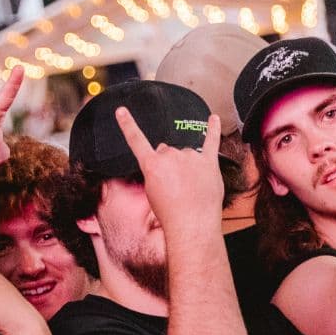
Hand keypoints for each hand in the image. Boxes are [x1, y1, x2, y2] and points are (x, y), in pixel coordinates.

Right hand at [114, 107, 223, 230]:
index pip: (136, 140)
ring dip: (186, 165)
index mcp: (152, 164)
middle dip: (168, 164)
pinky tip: (214, 118)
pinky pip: (211, 141)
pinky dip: (213, 129)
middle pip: (165, 151)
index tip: (121, 110)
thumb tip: (166, 160)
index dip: (127, 124)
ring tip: (189, 186)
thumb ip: (156, 171)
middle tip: (172, 185)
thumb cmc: (169, 212)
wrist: (191, 224)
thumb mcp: (151, 191)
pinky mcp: (209, 162)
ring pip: (185, 153)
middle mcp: (171, 155)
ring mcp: (191, 158)